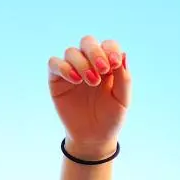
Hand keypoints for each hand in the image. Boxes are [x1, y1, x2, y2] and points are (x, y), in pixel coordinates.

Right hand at [47, 35, 130, 149]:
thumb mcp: (123, 101)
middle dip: (95, 52)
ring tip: (92, 81)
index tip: (115, 64)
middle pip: (88, 42)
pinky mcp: (57, 79)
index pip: (108, 45)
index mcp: (107, 65)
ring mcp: (72, 69)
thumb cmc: (111, 118)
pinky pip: (54, 63)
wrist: (94, 137)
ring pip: (72, 51)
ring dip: (82, 64)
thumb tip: (124, 54)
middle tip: (103, 69)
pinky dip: (64, 67)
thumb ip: (124, 79)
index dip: (110, 49)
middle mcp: (89, 63)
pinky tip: (75, 80)